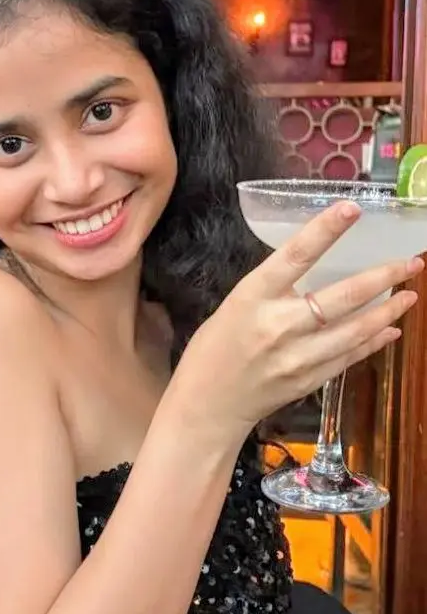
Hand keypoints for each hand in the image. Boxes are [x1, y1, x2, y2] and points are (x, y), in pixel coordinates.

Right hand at [180, 201, 422, 437]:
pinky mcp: (308, 381)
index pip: (296, 257)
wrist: (207, 405)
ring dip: (388, 311)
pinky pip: (349, 357)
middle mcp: (278, 325)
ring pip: (354, 330)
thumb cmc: (215, 348)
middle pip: (341, 297)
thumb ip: (275, 287)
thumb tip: (319, 266)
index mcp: (253, 297)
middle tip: (412, 263)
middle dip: (383, 277)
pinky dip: (373, 342)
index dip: (325, 230)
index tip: (353, 208)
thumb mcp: (236, 304)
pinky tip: (391, 329)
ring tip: (410, 295)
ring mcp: (296, 357)